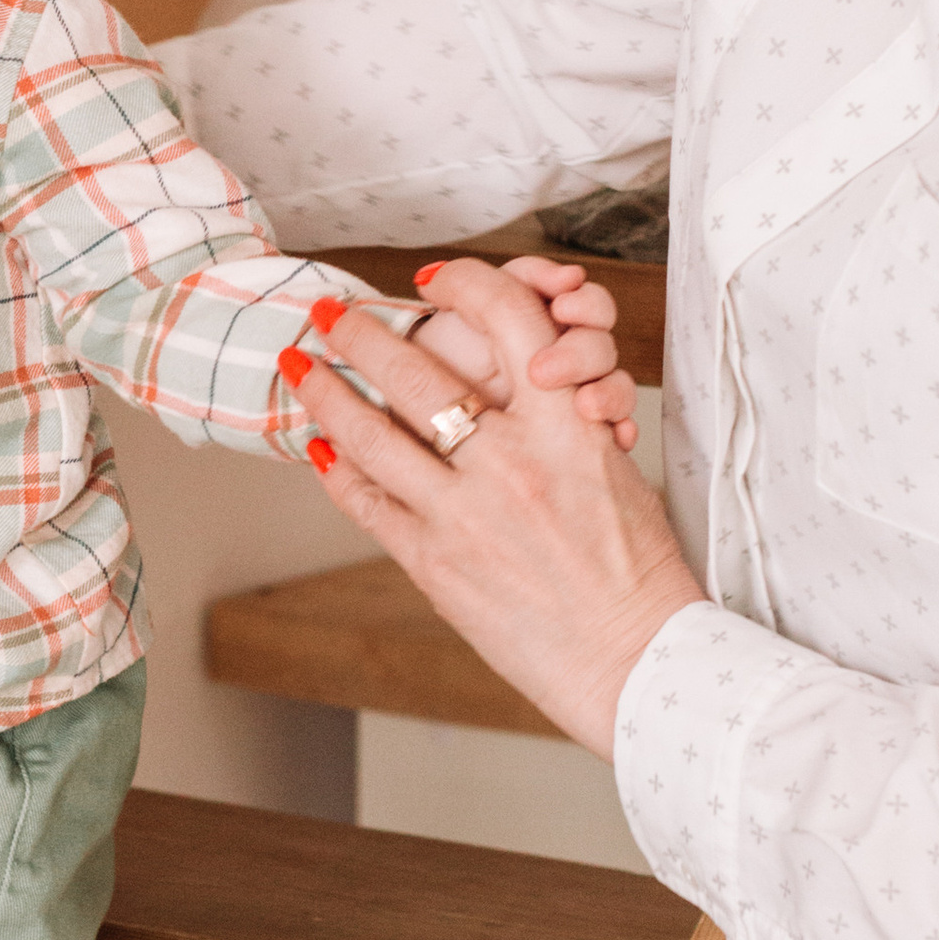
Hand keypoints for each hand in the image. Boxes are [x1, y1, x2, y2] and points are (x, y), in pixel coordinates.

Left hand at [294, 259, 702, 754]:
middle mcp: (511, 463)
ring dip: (326, 391)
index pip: (509, 320)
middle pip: (417, 371)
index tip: (432, 279)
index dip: (464, 285)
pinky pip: (369, 503)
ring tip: (298, 363)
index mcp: (568, 428)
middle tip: (330, 312)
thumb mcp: (616, 471)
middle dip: (362, 332)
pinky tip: (317, 445)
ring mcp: (466, 515)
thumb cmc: (640, 571)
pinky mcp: (436, 565)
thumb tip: (511, 384)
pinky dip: (336, 468)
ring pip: (372, 434)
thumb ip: (562, 422)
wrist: (637, 660)